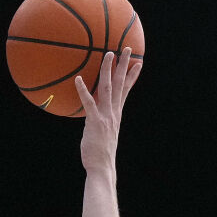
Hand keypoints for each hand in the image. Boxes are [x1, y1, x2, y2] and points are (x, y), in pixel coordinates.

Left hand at [75, 48, 141, 173]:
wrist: (102, 167)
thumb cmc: (100, 154)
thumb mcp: (104, 134)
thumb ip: (102, 123)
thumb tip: (94, 119)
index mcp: (116, 114)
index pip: (126, 91)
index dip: (132, 76)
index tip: (138, 63)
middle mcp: (113, 112)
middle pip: (119, 84)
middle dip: (123, 65)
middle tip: (126, 48)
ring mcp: (105, 116)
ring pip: (107, 88)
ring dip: (107, 70)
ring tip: (108, 54)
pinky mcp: (94, 122)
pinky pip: (88, 103)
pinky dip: (83, 90)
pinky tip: (78, 79)